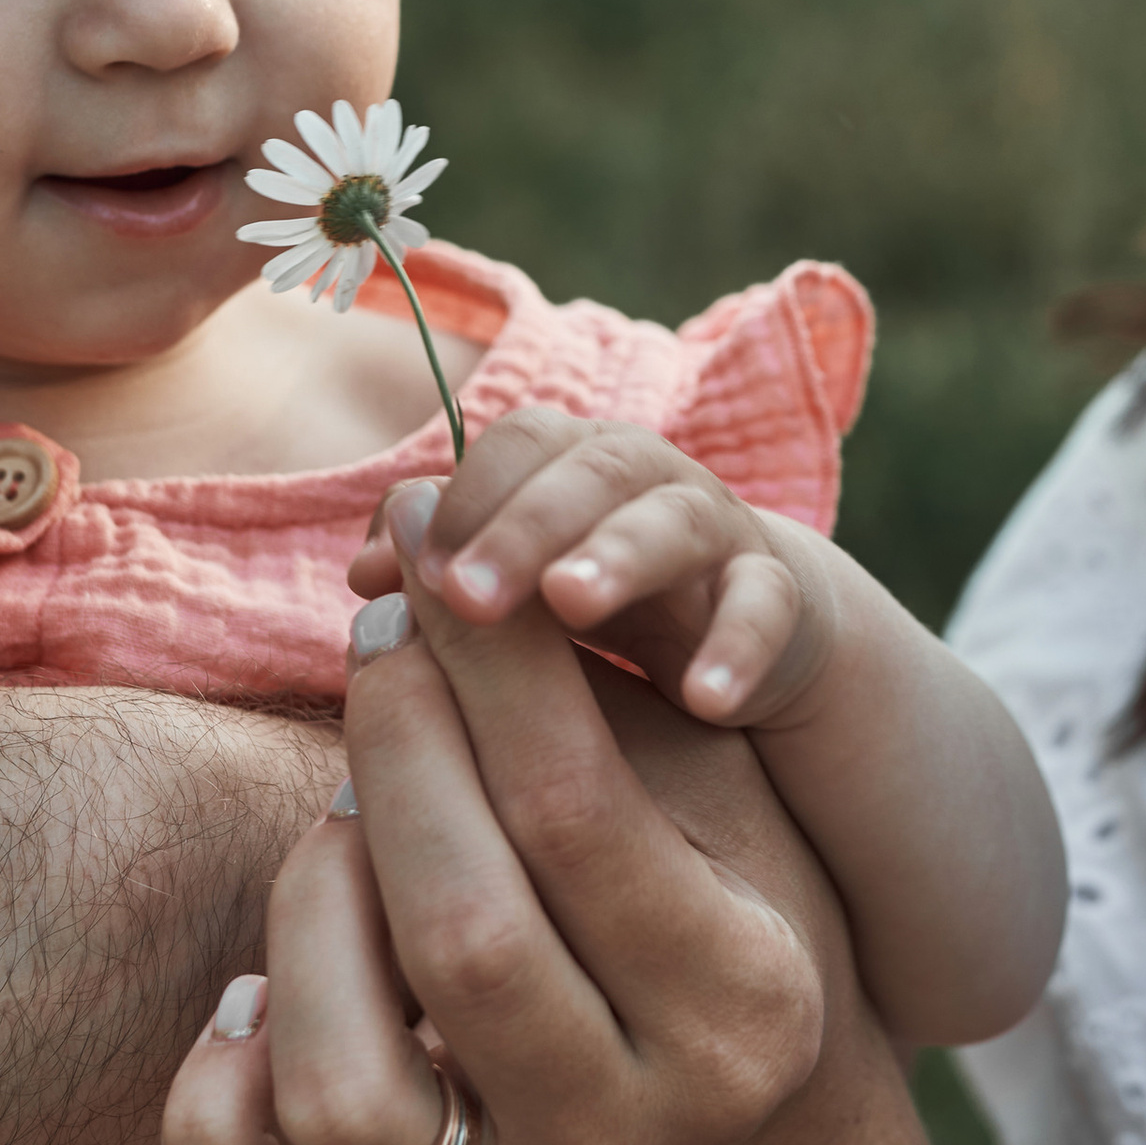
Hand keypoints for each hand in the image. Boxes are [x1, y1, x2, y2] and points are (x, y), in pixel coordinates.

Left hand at [163, 546, 872, 1144]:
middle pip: (462, 938)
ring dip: (312, 919)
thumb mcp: (700, 781)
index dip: (479, 662)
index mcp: (750, 1014)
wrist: (715, 1104)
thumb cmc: (701, 882)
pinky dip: (212, 1112)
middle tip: (380, 650)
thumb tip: (422, 544)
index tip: (423, 545)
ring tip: (342, 829)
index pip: (575, 811)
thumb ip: (589, 685)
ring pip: (347, 1095)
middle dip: (395, 755)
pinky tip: (248, 999)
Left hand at [347, 405, 834, 726]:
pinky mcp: (780, 600)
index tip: (406, 576)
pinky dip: (737, 647)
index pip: (518, 444)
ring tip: (567, 602)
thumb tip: (365, 578)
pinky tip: (704, 700)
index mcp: (576, 467)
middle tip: (466, 596)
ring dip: (618, 553)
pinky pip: (767, 608)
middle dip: (523, 525)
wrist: (745, 632)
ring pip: (676, 521)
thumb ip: (446, 573)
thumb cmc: (605, 605)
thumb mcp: (523, 590)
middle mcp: (648, 482)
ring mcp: (719, 534)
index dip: (464, 498)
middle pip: (590, 469)